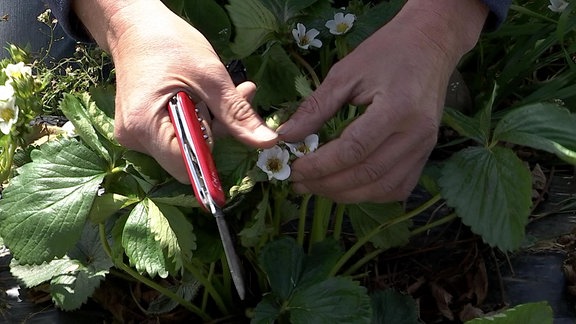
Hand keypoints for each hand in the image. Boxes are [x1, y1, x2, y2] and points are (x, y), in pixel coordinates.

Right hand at [73, 0, 276, 181]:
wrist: (134, 25)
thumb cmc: (168, 43)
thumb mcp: (211, 76)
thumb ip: (237, 114)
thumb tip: (267, 142)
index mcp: (145, 126)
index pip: (186, 168)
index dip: (214, 157)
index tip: (233, 128)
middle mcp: (135, 138)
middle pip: (188, 157)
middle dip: (216, 131)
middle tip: (236, 96)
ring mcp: (136, 135)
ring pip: (185, 146)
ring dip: (209, 123)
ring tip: (217, 91)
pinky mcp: (141, 129)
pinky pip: (176, 136)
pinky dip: (195, 119)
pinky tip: (202, 96)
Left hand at [278, 0, 487, 202]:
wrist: (430, 44)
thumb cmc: (386, 53)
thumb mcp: (346, 73)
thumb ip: (316, 108)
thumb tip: (286, 137)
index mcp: (397, 108)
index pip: (353, 149)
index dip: (319, 165)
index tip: (293, 169)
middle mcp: (416, 133)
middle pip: (367, 174)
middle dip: (327, 184)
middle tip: (298, 183)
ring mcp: (425, 147)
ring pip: (383, 188)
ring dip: (345, 194)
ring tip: (316, 187)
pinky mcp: (426, 154)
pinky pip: (398, 187)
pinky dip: (370, 194)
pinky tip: (347, 188)